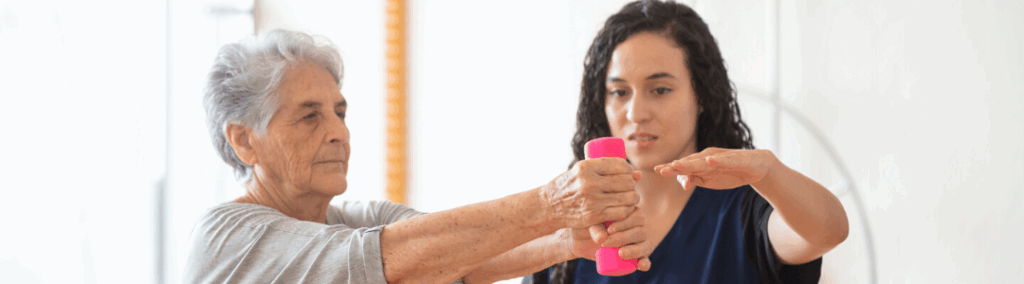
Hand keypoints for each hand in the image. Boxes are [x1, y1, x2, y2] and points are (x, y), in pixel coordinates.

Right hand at [541, 158, 641, 228]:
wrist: (549, 205)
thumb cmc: (569, 186)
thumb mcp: (582, 172)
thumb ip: (606, 170)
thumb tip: (638, 173)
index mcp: (586, 167)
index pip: (619, 165)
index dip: (629, 170)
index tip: (629, 174)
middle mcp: (590, 182)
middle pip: (626, 182)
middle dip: (632, 185)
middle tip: (629, 187)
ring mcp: (592, 200)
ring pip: (627, 198)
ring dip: (633, 198)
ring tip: (629, 198)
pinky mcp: (594, 215)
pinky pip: (621, 212)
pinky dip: (627, 210)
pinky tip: (624, 208)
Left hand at [559, 207, 652, 270]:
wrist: (582, 241)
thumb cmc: (587, 227)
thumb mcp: (589, 225)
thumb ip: (595, 228)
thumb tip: (602, 238)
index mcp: (630, 213)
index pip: (637, 216)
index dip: (624, 223)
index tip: (609, 230)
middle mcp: (638, 227)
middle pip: (640, 231)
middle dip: (624, 238)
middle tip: (607, 243)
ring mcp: (639, 242)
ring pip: (645, 245)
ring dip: (634, 250)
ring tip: (620, 253)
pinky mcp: (637, 257)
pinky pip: (646, 260)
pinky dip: (645, 263)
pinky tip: (641, 265)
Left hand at [653, 147, 777, 190]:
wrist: (757, 167)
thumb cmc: (730, 172)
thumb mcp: (711, 180)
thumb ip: (696, 180)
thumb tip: (682, 182)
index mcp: (701, 162)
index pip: (683, 165)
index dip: (670, 168)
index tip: (656, 170)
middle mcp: (709, 157)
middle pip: (690, 162)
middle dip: (676, 166)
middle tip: (661, 169)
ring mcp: (722, 157)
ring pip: (704, 160)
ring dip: (690, 162)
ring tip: (678, 164)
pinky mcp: (736, 158)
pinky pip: (726, 160)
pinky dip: (717, 160)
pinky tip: (709, 161)